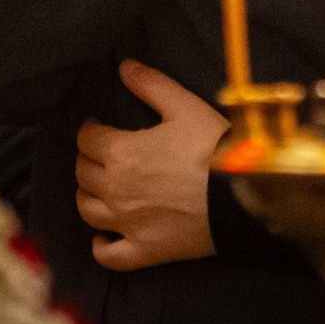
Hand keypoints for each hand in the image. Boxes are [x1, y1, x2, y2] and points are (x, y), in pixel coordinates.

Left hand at [76, 59, 227, 271]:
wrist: (241, 193)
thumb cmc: (212, 146)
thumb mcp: (184, 105)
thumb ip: (150, 84)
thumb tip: (124, 67)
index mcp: (120, 152)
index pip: (87, 140)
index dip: (90, 130)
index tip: (97, 127)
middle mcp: (115, 190)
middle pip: (83, 174)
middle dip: (88, 159)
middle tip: (101, 154)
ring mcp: (127, 224)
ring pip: (87, 211)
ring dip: (88, 195)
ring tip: (100, 187)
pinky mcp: (144, 250)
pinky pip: (108, 255)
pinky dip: (101, 245)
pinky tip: (104, 236)